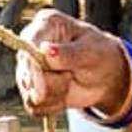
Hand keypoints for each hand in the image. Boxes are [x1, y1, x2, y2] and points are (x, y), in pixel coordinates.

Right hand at [15, 9, 130, 117]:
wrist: (105, 76)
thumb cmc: (99, 55)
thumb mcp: (91, 52)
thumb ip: (69, 53)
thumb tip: (45, 50)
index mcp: (45, 24)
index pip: (27, 45)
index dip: (32, 69)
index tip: (42, 90)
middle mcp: (30, 44)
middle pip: (26, 74)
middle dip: (50, 85)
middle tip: (70, 77)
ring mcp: (28, 67)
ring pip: (30, 94)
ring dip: (55, 95)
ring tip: (70, 80)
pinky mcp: (30, 88)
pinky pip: (35, 107)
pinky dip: (53, 106)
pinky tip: (64, 93)